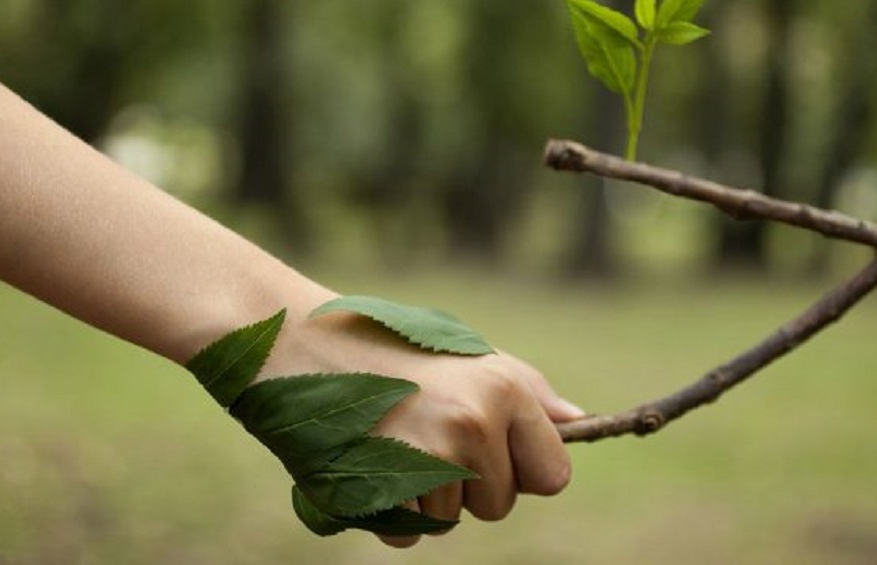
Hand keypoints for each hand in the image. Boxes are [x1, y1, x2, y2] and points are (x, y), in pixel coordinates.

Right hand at [261, 297, 585, 547]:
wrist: (297, 341)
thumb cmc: (387, 344)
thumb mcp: (465, 354)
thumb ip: (525, 392)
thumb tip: (579, 422)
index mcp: (504, 390)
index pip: (554, 475)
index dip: (523, 470)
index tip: (492, 450)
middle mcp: (474, 424)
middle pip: (500, 505)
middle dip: (470, 485)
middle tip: (426, 434)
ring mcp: (427, 460)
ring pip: (451, 521)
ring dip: (426, 495)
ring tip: (392, 439)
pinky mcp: (383, 489)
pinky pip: (408, 535)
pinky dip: (390, 512)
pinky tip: (370, 461)